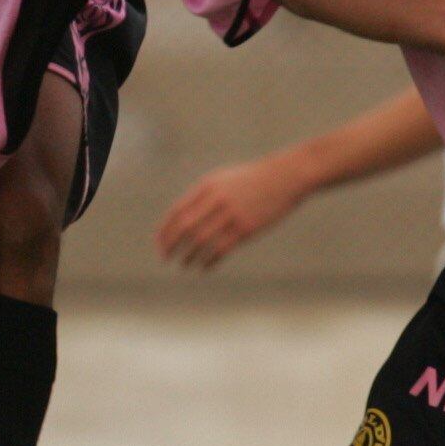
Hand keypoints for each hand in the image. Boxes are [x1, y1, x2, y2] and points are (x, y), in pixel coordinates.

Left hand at [156, 157, 310, 270]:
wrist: (285, 177)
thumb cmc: (252, 180)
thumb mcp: (223, 180)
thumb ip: (203, 197)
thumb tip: (182, 220)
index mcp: (207, 186)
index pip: (177, 212)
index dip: (165, 231)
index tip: (159, 245)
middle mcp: (216, 200)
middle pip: (185, 227)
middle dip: (171, 245)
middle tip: (165, 258)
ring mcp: (232, 214)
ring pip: (201, 241)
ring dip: (189, 256)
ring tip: (184, 264)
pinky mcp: (247, 228)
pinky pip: (221, 249)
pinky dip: (209, 261)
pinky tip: (204, 268)